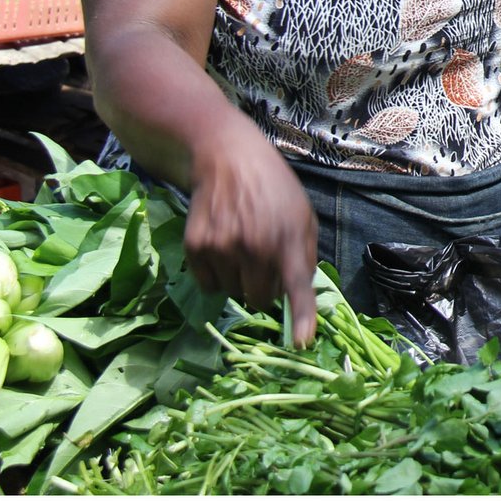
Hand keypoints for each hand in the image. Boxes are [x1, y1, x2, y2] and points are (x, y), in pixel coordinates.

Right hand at [185, 136, 319, 345]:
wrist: (227, 157)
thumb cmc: (273, 188)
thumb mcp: (303, 215)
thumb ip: (304, 256)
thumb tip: (298, 295)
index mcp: (288, 239)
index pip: (297, 285)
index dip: (301, 317)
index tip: (301, 342)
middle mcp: (255, 246)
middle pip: (259, 299)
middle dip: (263, 289)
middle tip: (262, 263)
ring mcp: (223, 248)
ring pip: (231, 293)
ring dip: (238, 280)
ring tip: (241, 245)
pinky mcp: (196, 247)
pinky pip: (207, 284)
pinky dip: (214, 274)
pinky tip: (221, 245)